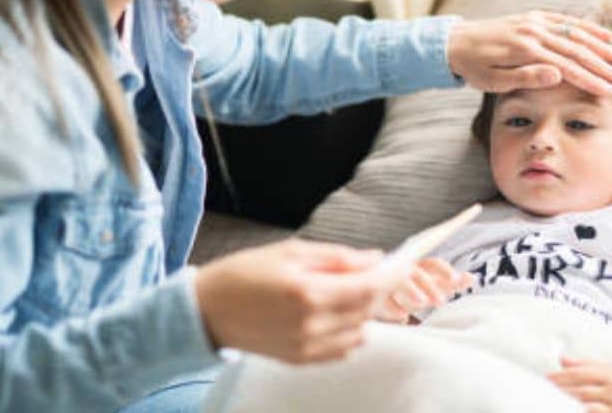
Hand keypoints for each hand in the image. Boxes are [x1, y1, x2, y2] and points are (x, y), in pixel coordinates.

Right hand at [195, 239, 385, 363]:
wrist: (207, 310)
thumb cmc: (245, 273)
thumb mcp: (291, 251)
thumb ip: (337, 258)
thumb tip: (375, 259)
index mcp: (309, 292)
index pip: (369, 287)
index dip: (392, 275)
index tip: (404, 264)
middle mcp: (311, 324)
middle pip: (368, 309)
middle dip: (379, 289)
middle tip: (377, 271)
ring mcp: (307, 347)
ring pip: (360, 330)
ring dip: (364, 310)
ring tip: (348, 291)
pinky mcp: (302, 360)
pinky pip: (344, 349)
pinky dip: (351, 331)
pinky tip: (337, 314)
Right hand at [372, 257, 473, 322]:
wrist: (376, 290)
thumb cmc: (408, 289)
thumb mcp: (428, 287)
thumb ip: (447, 283)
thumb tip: (471, 278)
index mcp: (418, 267)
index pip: (433, 264)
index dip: (445, 271)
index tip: (457, 280)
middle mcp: (404, 270)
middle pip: (418, 272)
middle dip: (430, 286)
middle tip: (440, 301)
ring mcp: (390, 279)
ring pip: (401, 280)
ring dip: (412, 291)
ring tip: (422, 303)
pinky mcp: (376, 290)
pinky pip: (384, 296)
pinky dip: (393, 305)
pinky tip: (402, 315)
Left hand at [447, 12, 611, 95]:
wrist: (455, 41)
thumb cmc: (474, 67)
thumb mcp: (494, 80)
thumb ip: (526, 77)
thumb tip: (558, 75)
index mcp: (525, 50)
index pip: (568, 67)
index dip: (592, 80)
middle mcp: (534, 32)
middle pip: (578, 50)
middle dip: (606, 66)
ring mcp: (536, 22)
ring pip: (577, 33)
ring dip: (604, 47)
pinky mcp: (535, 17)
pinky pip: (566, 21)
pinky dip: (588, 28)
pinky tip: (606, 36)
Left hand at [546, 357, 611, 412]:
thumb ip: (590, 365)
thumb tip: (561, 358)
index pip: (582, 374)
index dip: (562, 378)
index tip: (544, 381)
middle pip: (583, 391)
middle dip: (561, 394)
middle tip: (541, 397)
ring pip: (592, 406)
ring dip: (573, 406)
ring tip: (554, 407)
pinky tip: (582, 411)